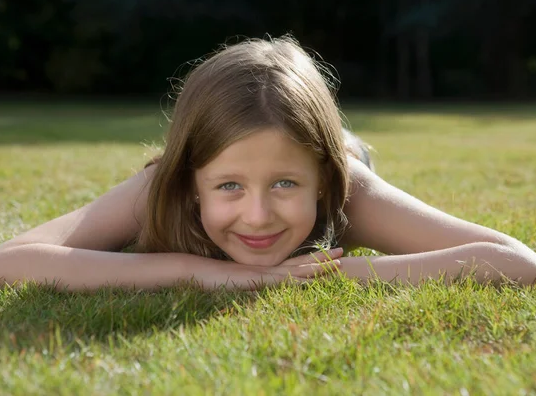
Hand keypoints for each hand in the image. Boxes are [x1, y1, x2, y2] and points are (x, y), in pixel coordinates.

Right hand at [202, 247, 343, 290]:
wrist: (192, 270)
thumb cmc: (208, 276)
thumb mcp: (233, 280)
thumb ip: (245, 279)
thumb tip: (252, 281)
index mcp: (264, 270)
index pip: (293, 264)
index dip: (312, 260)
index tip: (330, 256)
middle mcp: (266, 269)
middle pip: (299, 264)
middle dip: (322, 260)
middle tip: (343, 253)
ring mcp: (262, 273)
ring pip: (295, 270)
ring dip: (317, 267)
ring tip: (337, 263)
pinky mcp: (254, 279)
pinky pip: (280, 279)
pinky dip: (296, 278)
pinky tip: (310, 277)